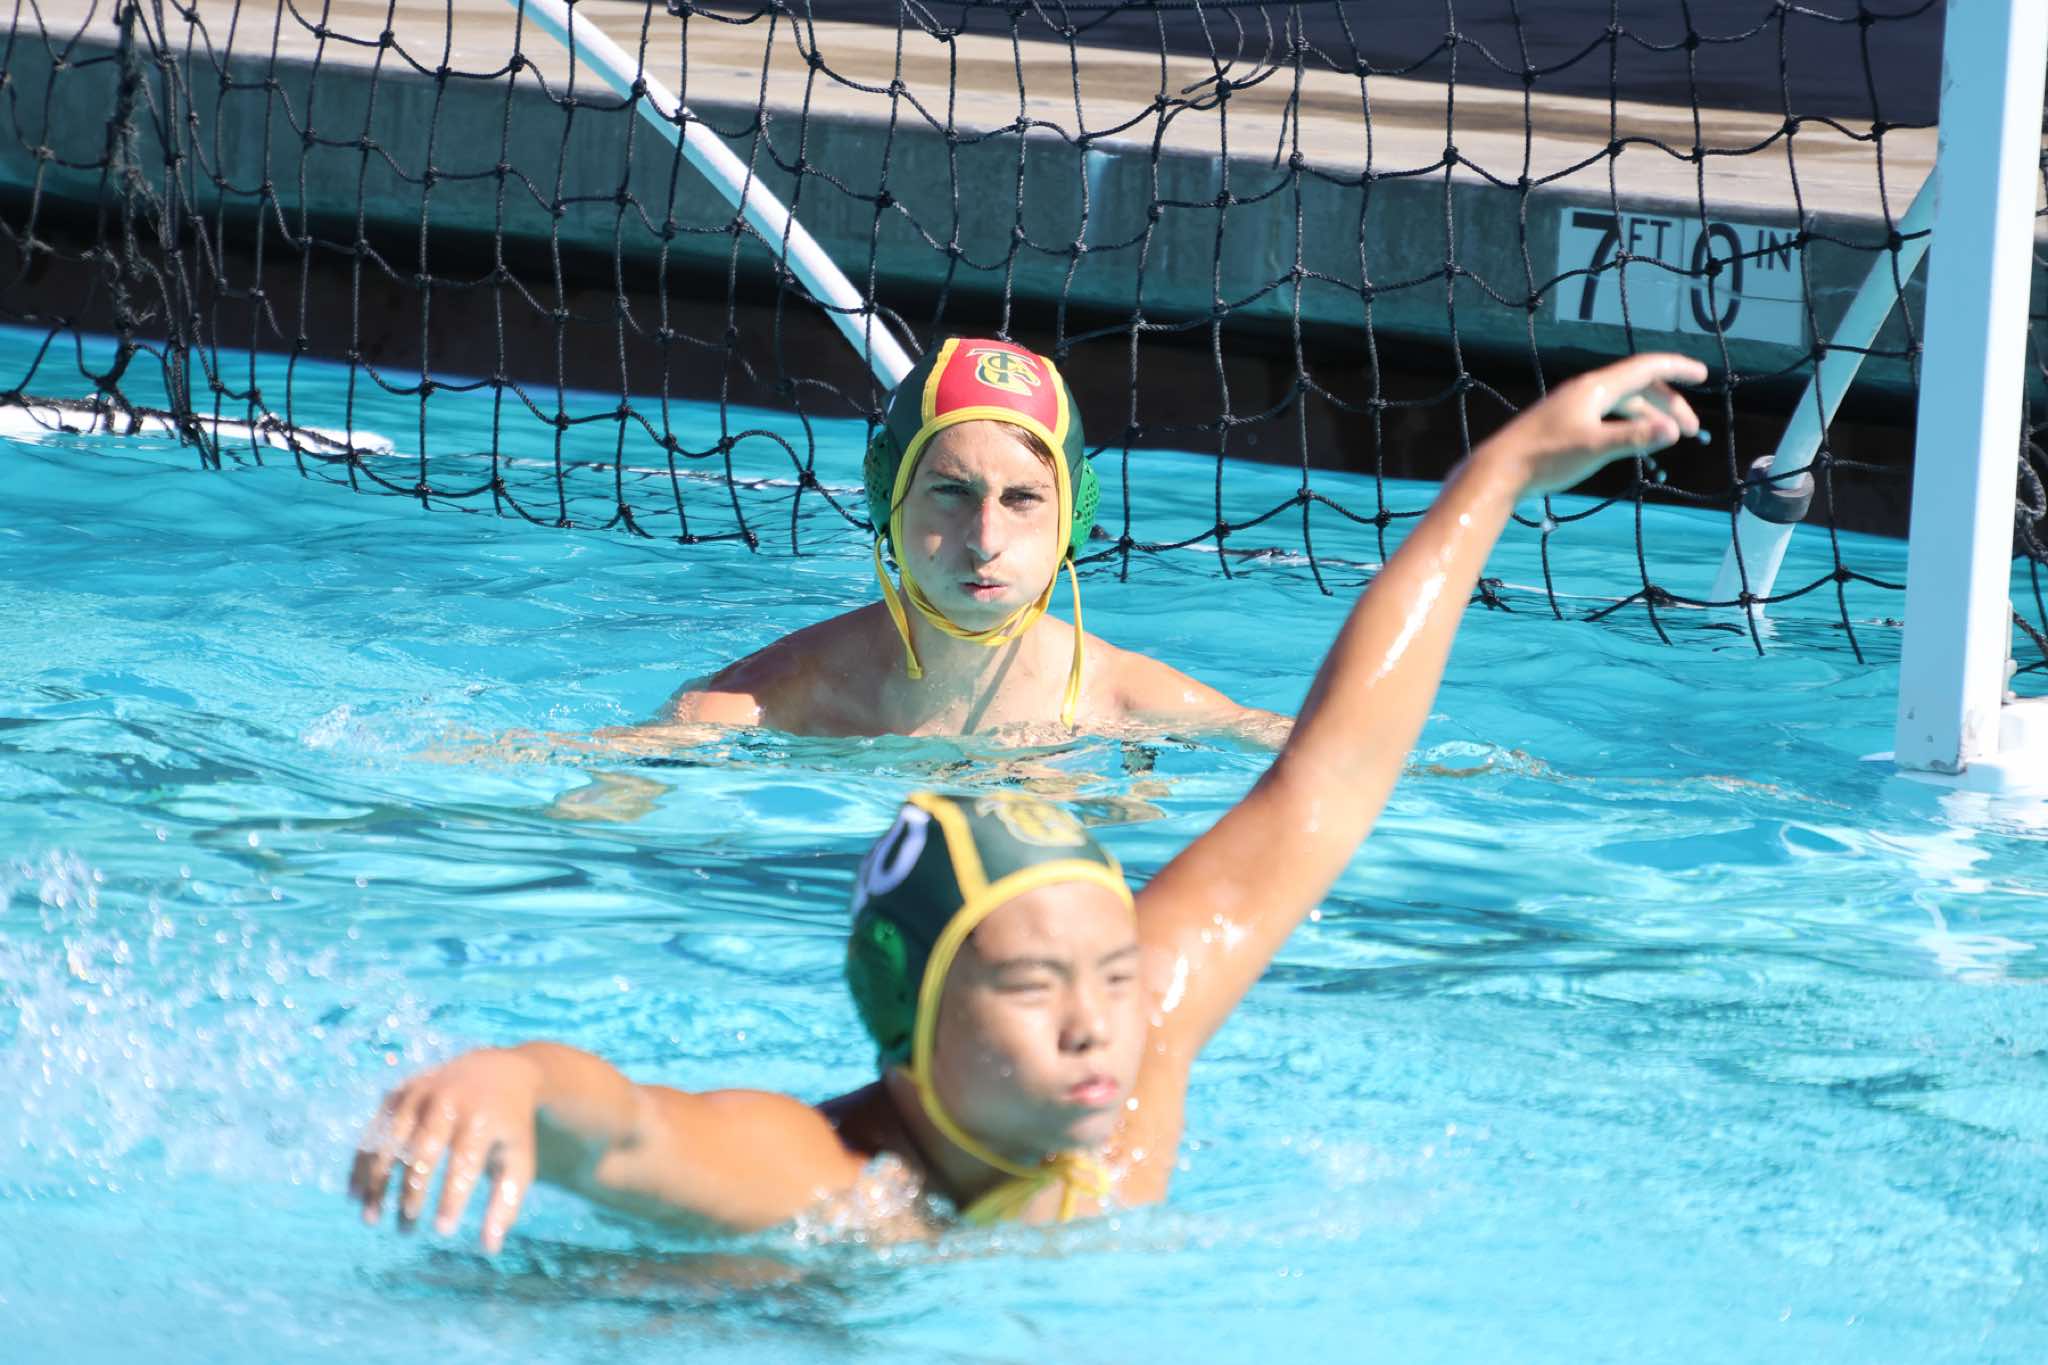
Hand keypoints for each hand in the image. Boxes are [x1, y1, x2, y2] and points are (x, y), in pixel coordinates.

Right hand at [348, 1048, 541, 1253]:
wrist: (500, 1069)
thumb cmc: (509, 1126)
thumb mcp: (519, 1157)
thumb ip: (507, 1201)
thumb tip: (489, 1247)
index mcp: (481, 1118)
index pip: (463, 1164)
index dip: (451, 1199)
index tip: (442, 1231)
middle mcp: (448, 1102)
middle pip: (421, 1153)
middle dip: (411, 1194)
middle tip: (406, 1230)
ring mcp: (420, 1093)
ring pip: (390, 1141)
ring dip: (377, 1182)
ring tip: (372, 1219)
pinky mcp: (401, 1091)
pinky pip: (375, 1129)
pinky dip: (363, 1161)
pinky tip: (357, 1194)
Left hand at [1480, 353, 1707, 497]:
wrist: (1499, 471)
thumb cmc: (1545, 459)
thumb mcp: (1595, 448)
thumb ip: (1635, 437)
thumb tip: (1674, 430)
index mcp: (1595, 389)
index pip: (1645, 368)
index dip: (1676, 368)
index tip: (1703, 374)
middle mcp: (1586, 391)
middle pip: (1638, 386)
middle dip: (1669, 404)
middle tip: (1692, 431)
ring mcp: (1574, 407)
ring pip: (1623, 403)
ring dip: (1650, 416)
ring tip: (1670, 439)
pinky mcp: (1565, 424)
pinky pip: (1608, 415)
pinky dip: (1629, 424)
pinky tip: (1634, 441)